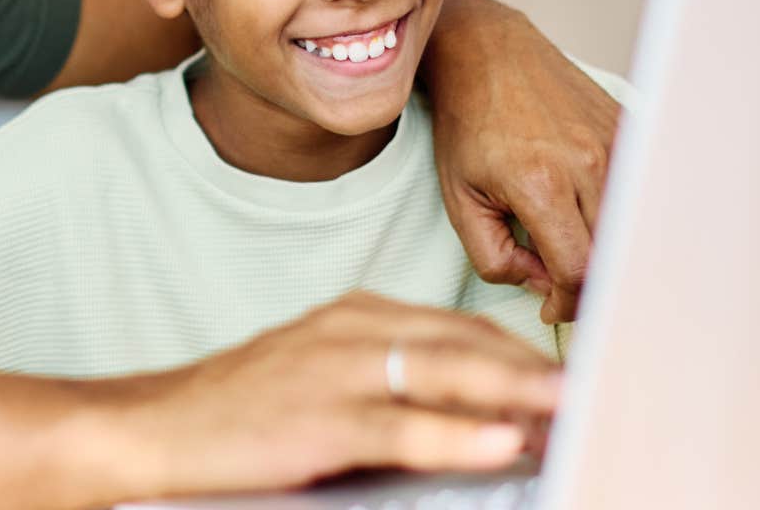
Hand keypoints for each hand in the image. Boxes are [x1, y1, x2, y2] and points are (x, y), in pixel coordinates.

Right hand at [122, 293, 561, 497]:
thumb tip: (487, 420)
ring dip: (517, 391)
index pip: (461, 327)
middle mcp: (351, 331)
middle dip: (538, 368)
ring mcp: (333, 371)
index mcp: (357, 317)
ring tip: (574, 407)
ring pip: (444, 374)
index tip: (583, 373)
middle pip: (466, 342)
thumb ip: (395, 390)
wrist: (155, 429)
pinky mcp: (316, 419)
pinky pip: (399, 426)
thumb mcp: (323, 384)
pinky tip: (500, 442)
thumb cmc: (243, 415)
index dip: (525, 352)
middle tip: (604, 388)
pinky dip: (455, 434)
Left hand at [422, 0, 619, 323]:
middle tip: (565, 289)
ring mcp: (615, 143)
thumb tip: (544, 285)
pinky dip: (621, 215)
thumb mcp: (459, 200)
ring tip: (576, 251)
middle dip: (590, 285)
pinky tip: (592, 215)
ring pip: (631, 226)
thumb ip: (495, 257)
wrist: (489, 54)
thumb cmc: (468, 126)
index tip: (551, 308)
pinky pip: (639, 191)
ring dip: (609, 250)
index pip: (577, 270)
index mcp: (540, 183)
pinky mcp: (631, 129)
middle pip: (612, 254)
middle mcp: (587, 163)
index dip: (567, 303)